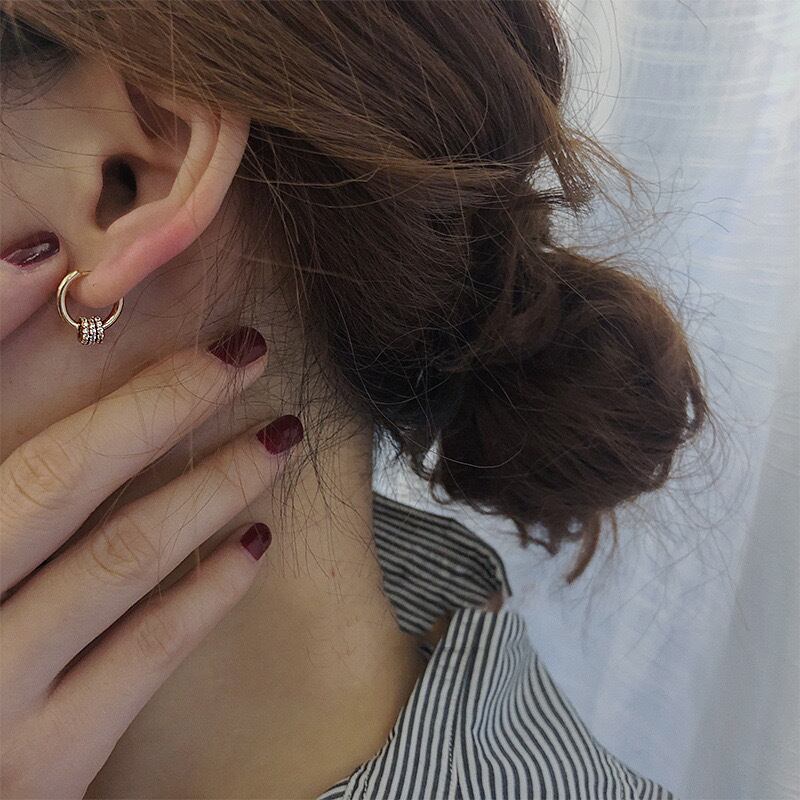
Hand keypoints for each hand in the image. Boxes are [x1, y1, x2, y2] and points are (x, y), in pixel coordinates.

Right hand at [0, 317, 299, 797]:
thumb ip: (4, 463)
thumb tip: (31, 330)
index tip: (49, 256)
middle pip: (54, 476)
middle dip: (159, 404)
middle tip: (245, 352)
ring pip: (115, 557)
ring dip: (211, 485)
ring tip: (280, 436)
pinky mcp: (42, 762)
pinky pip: (140, 657)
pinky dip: (205, 591)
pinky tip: (257, 543)